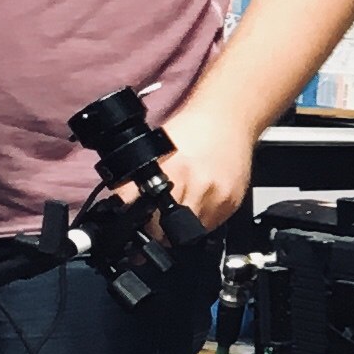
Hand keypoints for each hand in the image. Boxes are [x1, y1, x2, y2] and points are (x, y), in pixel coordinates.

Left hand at [146, 89, 254, 233]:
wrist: (228, 118)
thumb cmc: (191, 130)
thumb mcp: (153, 151)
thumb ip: (137, 182)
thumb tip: (122, 207)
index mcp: (172, 171)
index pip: (145, 218)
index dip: (138, 225)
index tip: (137, 225)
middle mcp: (197, 186)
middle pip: (166, 232)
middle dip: (158, 227)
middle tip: (157, 212)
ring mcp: (217, 197)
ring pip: (190, 234)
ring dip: (182, 225)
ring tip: (183, 198)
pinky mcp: (231, 204)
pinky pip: (211, 226)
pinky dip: (202, 218)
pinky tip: (201, 196)